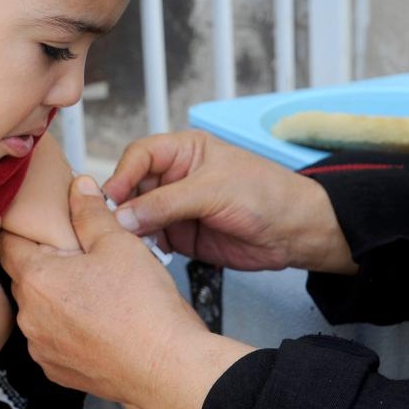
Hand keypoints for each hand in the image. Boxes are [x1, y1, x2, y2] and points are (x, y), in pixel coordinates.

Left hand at [0, 175, 252, 408]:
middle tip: (80, 252)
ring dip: (58, 296)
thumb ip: (91, 211)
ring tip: (95, 289)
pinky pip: (53, 338)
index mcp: (36, 279)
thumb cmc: (144, 307)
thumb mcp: (118, 243)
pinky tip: (98, 319)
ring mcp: (42, 347)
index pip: (8, 242)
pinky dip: (68, 327)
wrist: (168, 368)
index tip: (40, 221)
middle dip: (47, 262)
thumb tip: (78, 188)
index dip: (24, 226)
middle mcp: (30, 316)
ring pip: (40, 309)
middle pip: (25, 275)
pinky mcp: (58, 370)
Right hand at [102, 130, 356, 273]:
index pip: (139, 156)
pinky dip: (144, 249)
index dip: (123, 175)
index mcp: (183, 152)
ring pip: (138, 217)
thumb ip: (166, 203)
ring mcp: (176, 209)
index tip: (111, 198)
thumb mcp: (213, 191)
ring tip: (124, 244)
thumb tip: (123, 216)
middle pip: (133, 188)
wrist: (297, 233)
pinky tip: (142, 256)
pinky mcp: (181, 237)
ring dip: (130, 230)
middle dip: (121, 206)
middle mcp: (174, 178)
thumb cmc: (265, 195)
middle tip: (111, 226)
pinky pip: (152, 241)